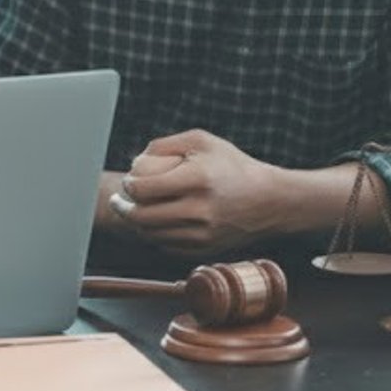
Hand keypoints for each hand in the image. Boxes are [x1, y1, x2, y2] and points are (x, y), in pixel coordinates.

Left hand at [107, 130, 281, 256]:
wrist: (272, 200)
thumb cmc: (233, 165)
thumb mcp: (201, 141)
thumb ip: (163, 145)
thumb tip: (134, 162)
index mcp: (198, 179)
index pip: (145, 189)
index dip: (129, 186)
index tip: (128, 182)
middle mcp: (201, 209)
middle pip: (142, 217)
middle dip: (123, 208)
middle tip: (118, 201)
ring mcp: (204, 233)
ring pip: (152, 234)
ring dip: (136, 223)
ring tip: (134, 210)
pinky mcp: (206, 249)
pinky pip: (167, 246)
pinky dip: (156, 235)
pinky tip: (155, 222)